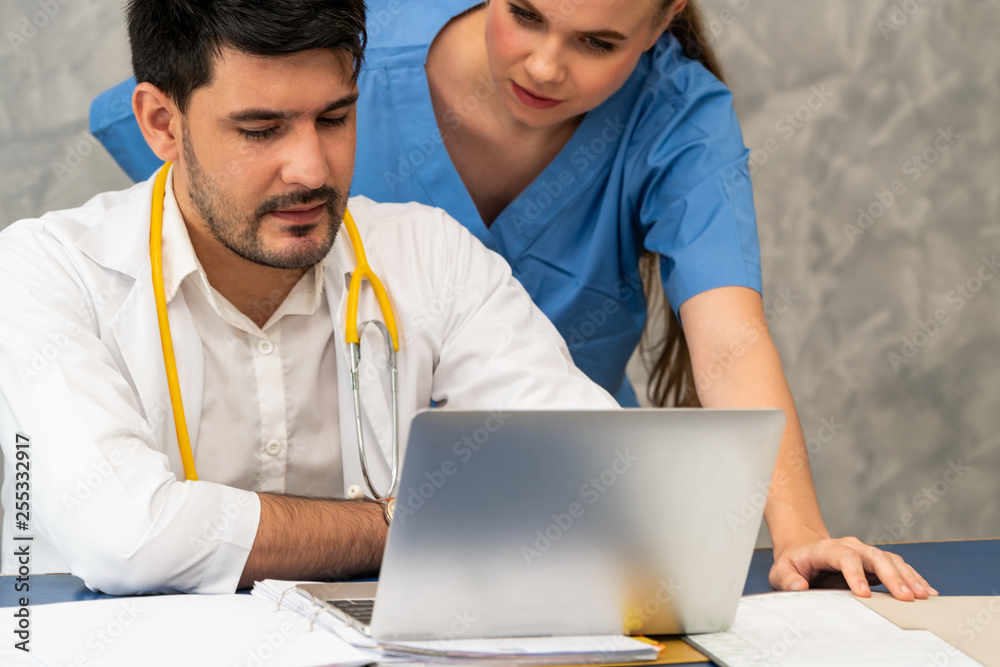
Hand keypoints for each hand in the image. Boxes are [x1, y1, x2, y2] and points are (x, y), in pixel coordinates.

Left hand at [769, 534, 938, 600]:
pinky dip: (912, 577)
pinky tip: (926, 591)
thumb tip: (800, 587)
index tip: (862, 593)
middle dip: (892, 576)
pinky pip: (898, 566)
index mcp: (826, 548)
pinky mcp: (875, 562)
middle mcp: (850, 546)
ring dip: (908, 577)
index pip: (844, 556)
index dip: (854, 573)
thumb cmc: (793, 563)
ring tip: (923, 596)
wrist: (803, 549)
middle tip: (906, 597)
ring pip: (890, 559)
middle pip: (874, 556)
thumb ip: (787, 579)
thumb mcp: (781, 571)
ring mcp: (865, 552)